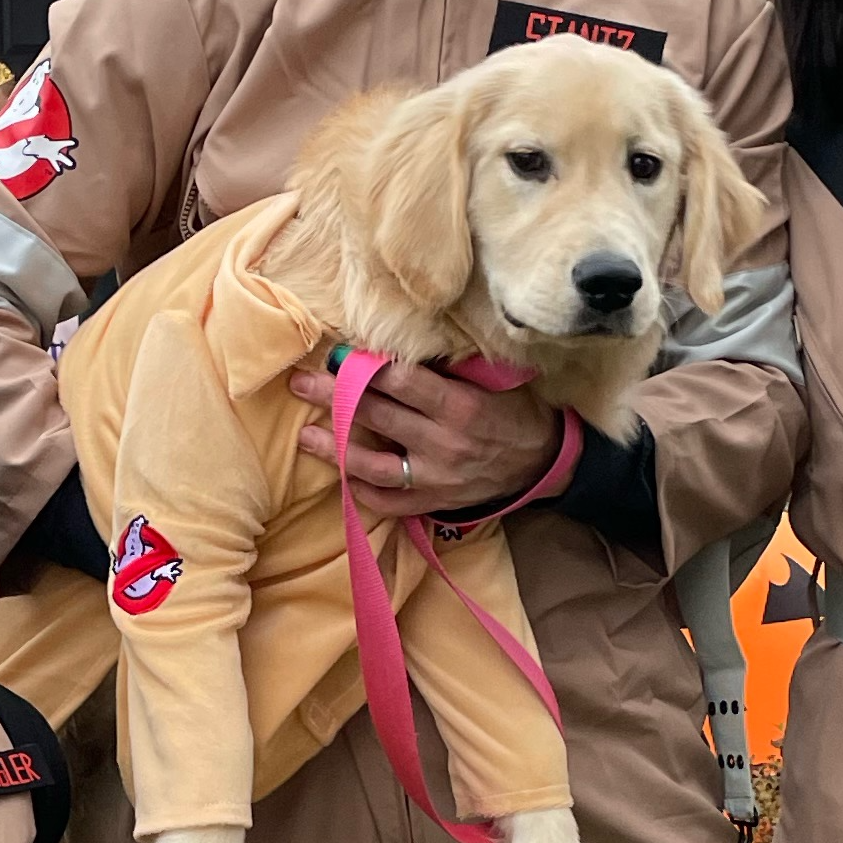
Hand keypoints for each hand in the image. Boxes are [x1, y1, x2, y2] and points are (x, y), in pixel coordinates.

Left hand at [291, 357, 561, 517]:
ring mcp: (437, 478)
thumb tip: (400, 340)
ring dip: (335, 450)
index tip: (335, 355)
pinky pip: (390, 502)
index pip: (399, 382)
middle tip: (300, 383)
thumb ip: (450, 364)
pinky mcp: (435, 502)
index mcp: (459, 405)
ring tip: (305, 436)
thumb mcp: (493, 378)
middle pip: (377, 417)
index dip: (362, 367)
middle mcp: (444, 444)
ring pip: (373, 467)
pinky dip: (363, 492)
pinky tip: (342, 476)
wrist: (543, 462)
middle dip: (333, 397)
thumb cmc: (514, 409)